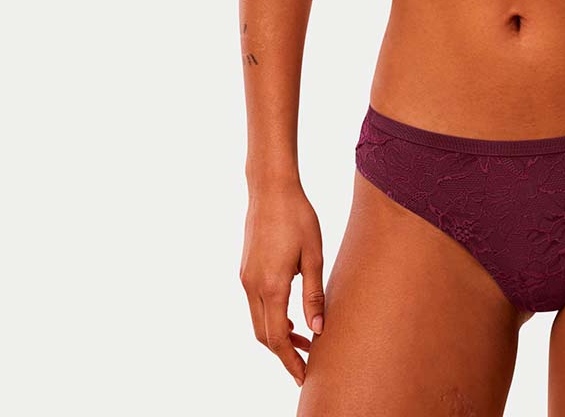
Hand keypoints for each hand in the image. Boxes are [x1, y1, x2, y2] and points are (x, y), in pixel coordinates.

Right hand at [239, 183, 325, 385]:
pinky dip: (271, 319)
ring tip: (304, 341)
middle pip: (264, 336)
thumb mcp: (313, 255)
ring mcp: (245, 278)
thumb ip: (314, 295)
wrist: (270, 189)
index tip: (304, 376)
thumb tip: (318, 331)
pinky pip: (255, 306)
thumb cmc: (298, 217)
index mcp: (271, 286)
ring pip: (257, 322)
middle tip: (309, 361)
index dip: (290, 361)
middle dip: (284, 353)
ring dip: (278, 336)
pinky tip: (290, 317)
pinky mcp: (245, 270)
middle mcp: (252, 286)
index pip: (277, 338)